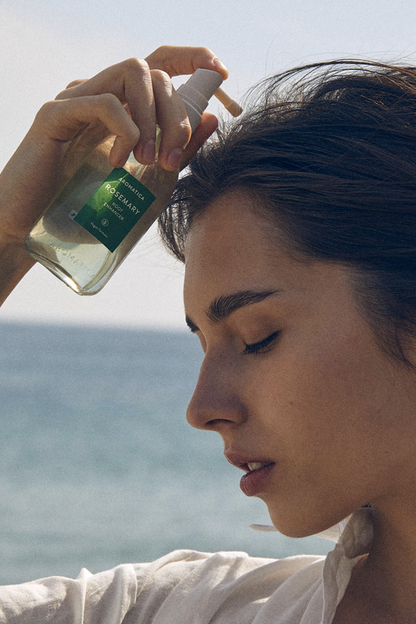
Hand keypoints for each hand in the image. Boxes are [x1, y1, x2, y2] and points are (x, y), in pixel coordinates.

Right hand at [0, 46, 227, 302]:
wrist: (28, 231)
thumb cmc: (84, 211)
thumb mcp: (143, 180)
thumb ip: (175, 149)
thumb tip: (212, 119)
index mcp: (122, 107)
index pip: (161, 65)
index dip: (193, 59)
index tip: (222, 74)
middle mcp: (100, 94)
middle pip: (154, 71)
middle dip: (178, 112)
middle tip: (173, 158)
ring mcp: (76, 99)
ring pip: (131, 73)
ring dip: (154, 116)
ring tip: (149, 160)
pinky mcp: (54, 115)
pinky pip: (101, 102)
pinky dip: (123, 127)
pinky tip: (121, 160)